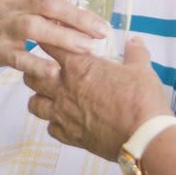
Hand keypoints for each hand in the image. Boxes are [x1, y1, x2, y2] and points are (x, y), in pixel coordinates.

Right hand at [0, 0, 103, 79]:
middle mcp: (7, 1)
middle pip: (45, 3)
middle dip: (76, 16)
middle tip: (102, 29)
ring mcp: (0, 26)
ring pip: (34, 28)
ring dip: (63, 38)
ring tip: (88, 49)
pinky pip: (19, 59)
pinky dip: (37, 65)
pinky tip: (55, 71)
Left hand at [22, 35, 169, 161]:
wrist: (143, 137)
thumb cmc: (141, 100)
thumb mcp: (141, 69)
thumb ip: (135, 52)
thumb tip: (135, 42)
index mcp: (78, 67)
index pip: (49, 46)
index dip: (48, 40)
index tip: (49, 37)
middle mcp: (64, 89)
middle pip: (31, 76)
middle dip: (35, 70)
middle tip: (45, 69)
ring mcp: (63, 114)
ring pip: (34, 104)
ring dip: (40, 97)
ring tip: (50, 96)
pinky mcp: (69, 136)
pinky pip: (50, 128)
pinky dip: (54, 123)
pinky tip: (64, 120)